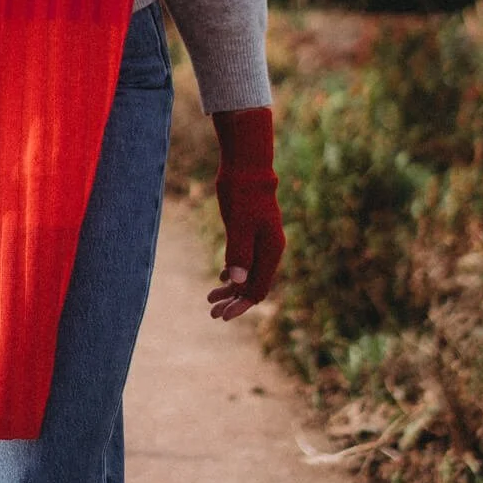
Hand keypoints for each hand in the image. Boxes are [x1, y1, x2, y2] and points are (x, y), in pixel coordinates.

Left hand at [207, 107, 284, 320]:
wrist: (247, 166)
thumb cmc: (243, 192)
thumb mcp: (239, 223)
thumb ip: (239, 251)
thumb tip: (236, 281)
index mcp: (270, 250)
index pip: (257, 289)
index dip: (240, 305)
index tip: (222, 316)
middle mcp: (270, 249)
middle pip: (253, 285)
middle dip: (234, 301)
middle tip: (212, 314)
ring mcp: (262, 241)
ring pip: (248, 273)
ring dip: (231, 288)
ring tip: (211, 300)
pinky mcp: (253, 232)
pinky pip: (246, 259)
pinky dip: (234, 271)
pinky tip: (222, 276)